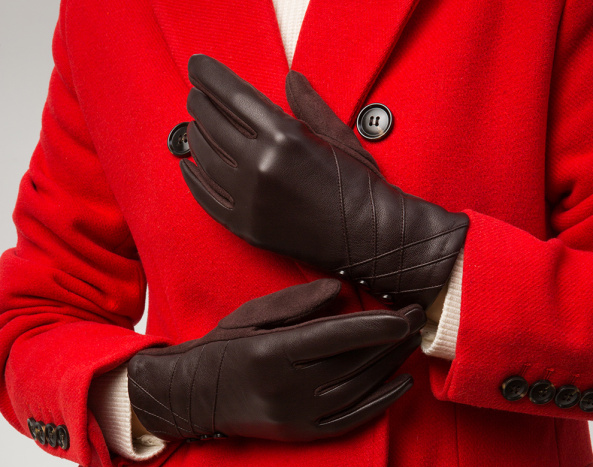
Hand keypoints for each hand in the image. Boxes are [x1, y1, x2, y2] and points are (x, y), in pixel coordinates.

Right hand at [127, 280, 424, 441]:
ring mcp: (296, 415)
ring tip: (410, 342)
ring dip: (390, 365)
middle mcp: (287, 387)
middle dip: (391, 339)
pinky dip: (381, 403)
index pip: (337, 337)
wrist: (194, 396)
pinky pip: (351, 420)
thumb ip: (297, 302)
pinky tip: (402, 384)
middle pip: (353, 362)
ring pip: (357, 388)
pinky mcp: (301, 433)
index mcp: (273, 352)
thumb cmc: (224, 347)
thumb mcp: (252, 314)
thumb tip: (340, 291)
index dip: (376, 325)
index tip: (406, 314)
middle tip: (417, 318)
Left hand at [180, 54, 468, 309]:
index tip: (197, 67)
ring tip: (195, 127)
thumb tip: (290, 79)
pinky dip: (194, 180)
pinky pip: (207, 199)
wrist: (370, 239)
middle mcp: (261, 166)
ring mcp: (250, 200)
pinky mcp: (247, 228)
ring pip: (205, 159)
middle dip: (200, 104)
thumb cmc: (360, 187)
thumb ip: (308, 106)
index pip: (232, 95)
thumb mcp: (339, 136)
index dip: (209, 76)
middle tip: (196, 97)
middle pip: (212, 124)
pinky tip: (189, 167)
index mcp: (284, 137)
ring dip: (195, 137)